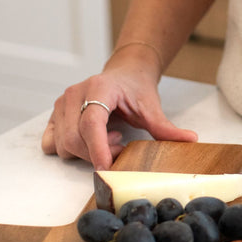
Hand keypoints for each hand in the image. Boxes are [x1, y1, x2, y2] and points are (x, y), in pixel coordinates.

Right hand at [40, 46, 196, 168]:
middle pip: (75, 138)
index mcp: (98, 88)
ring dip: (85, 151)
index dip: (98, 149)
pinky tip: (89, 140)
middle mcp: (74, 94)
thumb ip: (165, 127)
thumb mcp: (152, 107)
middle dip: (97, 153)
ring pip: (63, 144)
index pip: (91, 124)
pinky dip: (70, 148)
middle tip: (120, 147)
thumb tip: (190, 139)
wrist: (125, 73)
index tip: (106, 168)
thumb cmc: (136, 88)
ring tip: (108, 138)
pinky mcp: (55, 114)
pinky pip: (51, 142)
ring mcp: (61, 103)